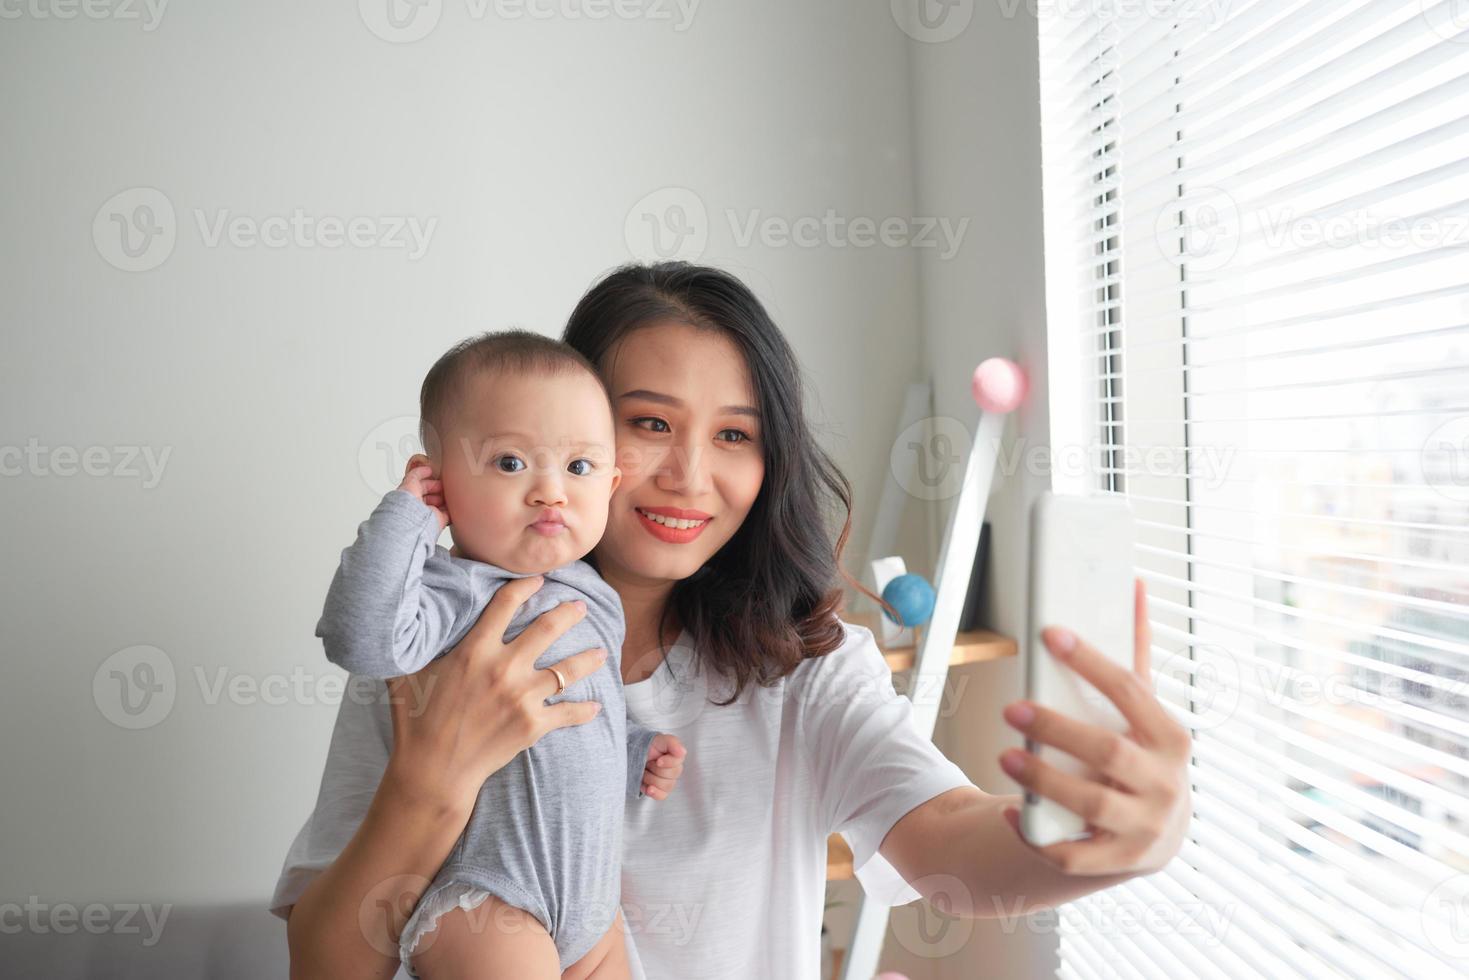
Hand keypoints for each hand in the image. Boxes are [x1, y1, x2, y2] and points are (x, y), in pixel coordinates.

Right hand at [382, 575, 609, 810]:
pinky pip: (568, 713)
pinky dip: (584, 710)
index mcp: (474, 650)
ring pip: (567, 670)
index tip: (538, 581)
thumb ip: (419, 642)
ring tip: (601, 651)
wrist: (433, 771)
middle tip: (581, 607)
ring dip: (588, 659)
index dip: (525, 587)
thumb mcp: (409, 672)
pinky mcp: (532, 725)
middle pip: (548, 629)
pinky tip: (596, 706)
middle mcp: (503, 668)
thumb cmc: (416, 721)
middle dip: (568, 613)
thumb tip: (410, 612)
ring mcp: (521, 697)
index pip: (506, 604)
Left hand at [399, 454, 448, 530]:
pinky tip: (454, 502)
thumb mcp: (410, 481)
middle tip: (444, 484)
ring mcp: (428, 514)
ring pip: (439, 504)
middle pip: (430, 495)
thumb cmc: (407, 503)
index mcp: (409, 497)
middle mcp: (418, 506)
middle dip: (438, 489)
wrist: (414, 519)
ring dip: (445, 497)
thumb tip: (426, 468)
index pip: (420, 487)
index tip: (435, 477)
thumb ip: (417, 473)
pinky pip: (447, 514)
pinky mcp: (438, 521)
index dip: (428, 481)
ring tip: (450, 491)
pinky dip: (451, 509)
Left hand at [639, 733, 685, 800]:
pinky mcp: (660, 790)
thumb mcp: (659, 739)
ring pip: (666, 786)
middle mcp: (674, 770)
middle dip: (656, 769)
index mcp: (676, 758)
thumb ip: (672, 743)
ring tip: (645, 772)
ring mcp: (667, 781)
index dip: (667, 763)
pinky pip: (662, 796)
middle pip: (671, 776)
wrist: (634, 753)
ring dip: (652, 779)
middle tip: (648, 763)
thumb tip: (682, 752)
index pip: (678, 764)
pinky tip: (648, 787)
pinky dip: (654, 792)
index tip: (658, 760)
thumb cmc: (648, 746)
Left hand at [997, 579, 1191, 875]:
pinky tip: (1010, 812)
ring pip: (1091, 806)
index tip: (1052, 635)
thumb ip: (1136, 654)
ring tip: (1006, 753)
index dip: (1091, 661)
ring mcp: (1144, 829)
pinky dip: (1038, 836)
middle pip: (1109, 753)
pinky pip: (1073, 854)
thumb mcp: (1145, 710)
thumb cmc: (1144, 756)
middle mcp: (1165, 785)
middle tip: (1012, 707)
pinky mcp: (1117, 862)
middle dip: (1058, 729)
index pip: (1132, 692)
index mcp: (1172, 739)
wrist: (1160, 833)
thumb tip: (1134, 586)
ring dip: (1044, 779)